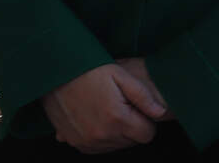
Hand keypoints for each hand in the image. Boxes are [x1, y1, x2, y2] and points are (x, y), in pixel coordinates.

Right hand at [40, 63, 167, 152]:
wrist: (57, 74)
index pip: (147, 135)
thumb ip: (143, 96)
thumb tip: (161, 113)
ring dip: (118, 132)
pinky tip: (98, 118)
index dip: (146, 121)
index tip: (137, 108)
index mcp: (117, 119)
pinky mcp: (76, 143)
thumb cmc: (91, 71)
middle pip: (132, 141)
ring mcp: (87, 142)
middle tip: (122, 105)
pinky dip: (103, 137)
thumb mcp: (121, 75)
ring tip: (109, 109)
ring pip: (117, 146)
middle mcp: (102, 135)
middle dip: (132, 126)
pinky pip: (99, 148)